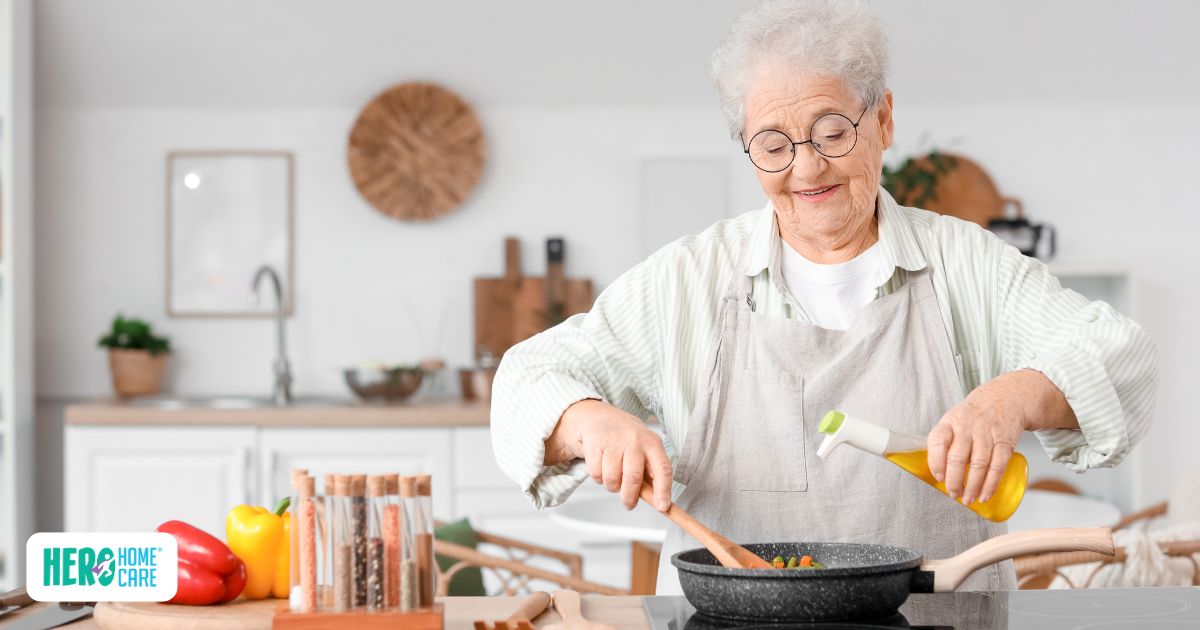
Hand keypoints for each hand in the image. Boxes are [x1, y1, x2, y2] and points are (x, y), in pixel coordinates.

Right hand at [545, 399, 672, 511]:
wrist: (599, 417)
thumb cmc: (626, 439)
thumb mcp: (644, 450)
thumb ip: (650, 475)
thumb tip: (658, 502)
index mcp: (652, 443)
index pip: (662, 469)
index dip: (663, 490)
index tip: (662, 507)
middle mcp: (635, 440)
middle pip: (633, 478)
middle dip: (630, 497)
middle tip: (628, 504)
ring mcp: (614, 441)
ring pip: (612, 479)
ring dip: (612, 486)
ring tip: (614, 478)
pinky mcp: (595, 443)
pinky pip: (596, 474)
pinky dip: (598, 478)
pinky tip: (602, 467)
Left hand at [926, 373, 1026, 505]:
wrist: (1004, 399)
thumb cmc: (973, 416)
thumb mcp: (953, 421)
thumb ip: (944, 443)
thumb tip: (935, 474)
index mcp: (949, 422)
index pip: (937, 442)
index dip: (936, 462)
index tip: (938, 478)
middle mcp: (967, 427)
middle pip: (957, 458)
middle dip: (954, 481)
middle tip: (953, 494)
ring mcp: (987, 434)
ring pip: (978, 465)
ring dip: (972, 487)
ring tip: (967, 499)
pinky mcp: (1005, 442)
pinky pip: (998, 467)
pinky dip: (991, 484)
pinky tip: (985, 495)